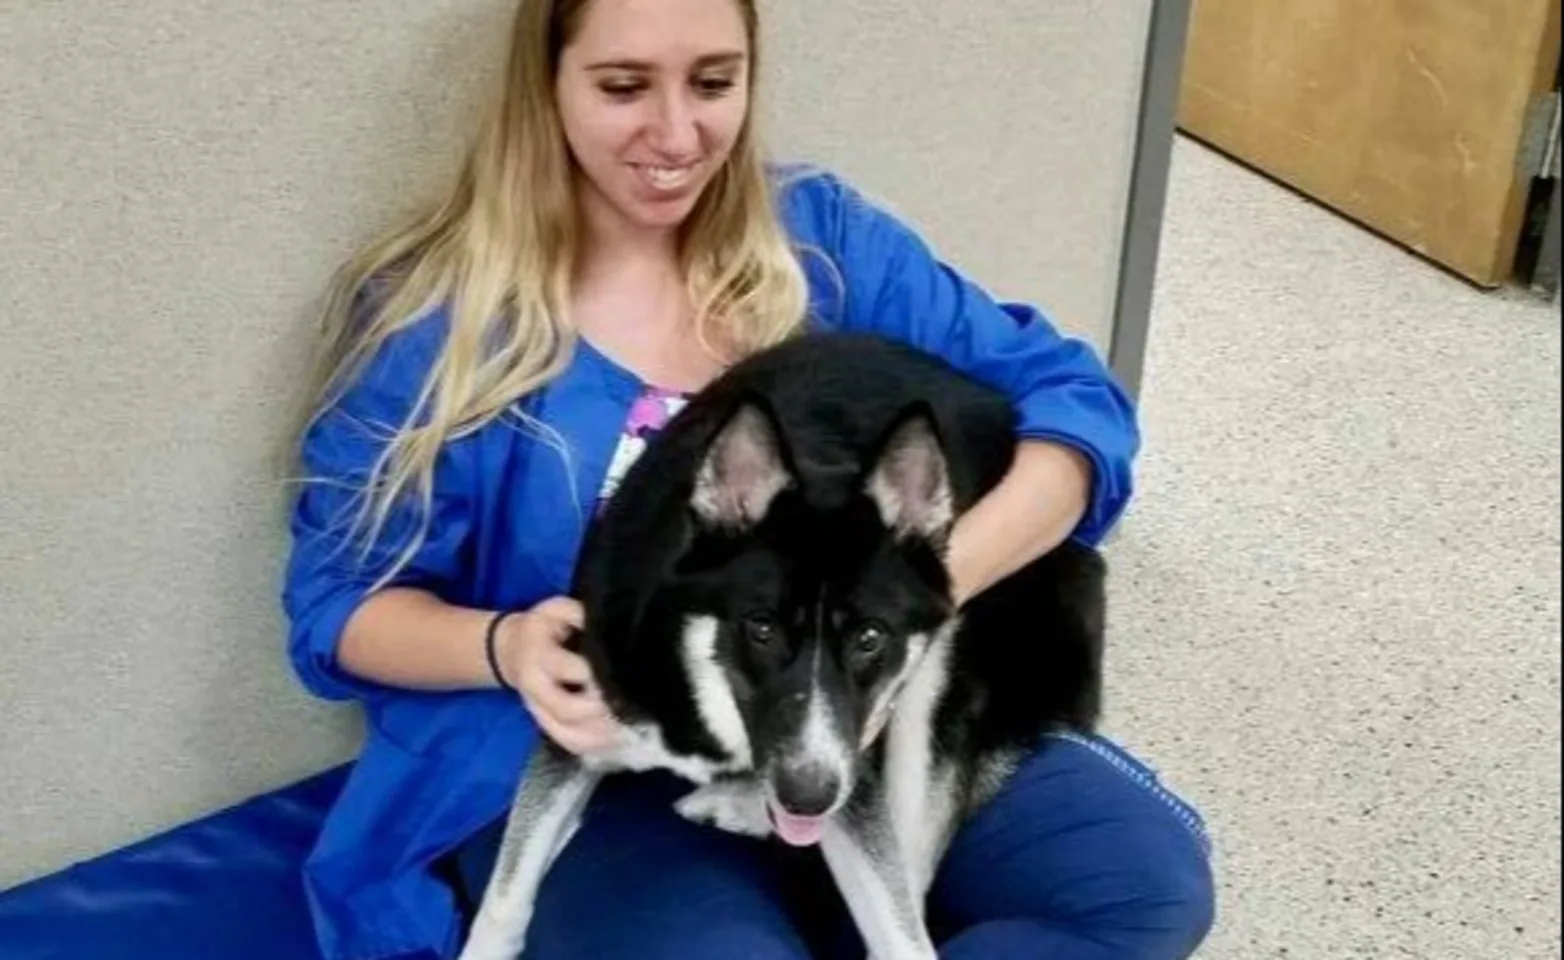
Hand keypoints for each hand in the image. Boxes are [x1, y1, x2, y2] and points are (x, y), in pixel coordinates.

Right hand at [495, 598, 621, 756]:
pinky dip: (594, 747)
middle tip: (631, 702)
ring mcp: (538, 711)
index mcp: (539, 655)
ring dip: (601, 736)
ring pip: (568, 735)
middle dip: (601, 709)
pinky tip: (618, 740)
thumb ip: (581, 614)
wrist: (510, 650)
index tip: (627, 672)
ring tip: (631, 727)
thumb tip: (613, 628)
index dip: (599, 674)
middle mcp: (536, 688)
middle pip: (567, 710)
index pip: (570, 669)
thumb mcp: (556, 609)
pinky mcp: (545, 724)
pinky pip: (569, 744)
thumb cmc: (542, 627)